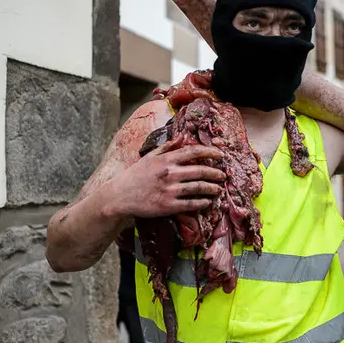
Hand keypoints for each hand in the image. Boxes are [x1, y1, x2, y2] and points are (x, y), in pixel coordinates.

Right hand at [107, 134, 225, 217]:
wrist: (120, 196)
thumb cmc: (135, 175)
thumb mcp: (150, 156)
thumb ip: (168, 146)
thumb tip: (183, 136)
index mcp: (166, 159)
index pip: (193, 151)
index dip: (210, 152)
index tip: (220, 155)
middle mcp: (169, 173)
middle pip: (200, 171)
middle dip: (215, 173)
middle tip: (223, 175)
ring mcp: (169, 190)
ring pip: (198, 188)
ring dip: (212, 188)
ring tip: (219, 189)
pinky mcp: (168, 206)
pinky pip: (190, 204)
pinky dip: (202, 202)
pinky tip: (208, 202)